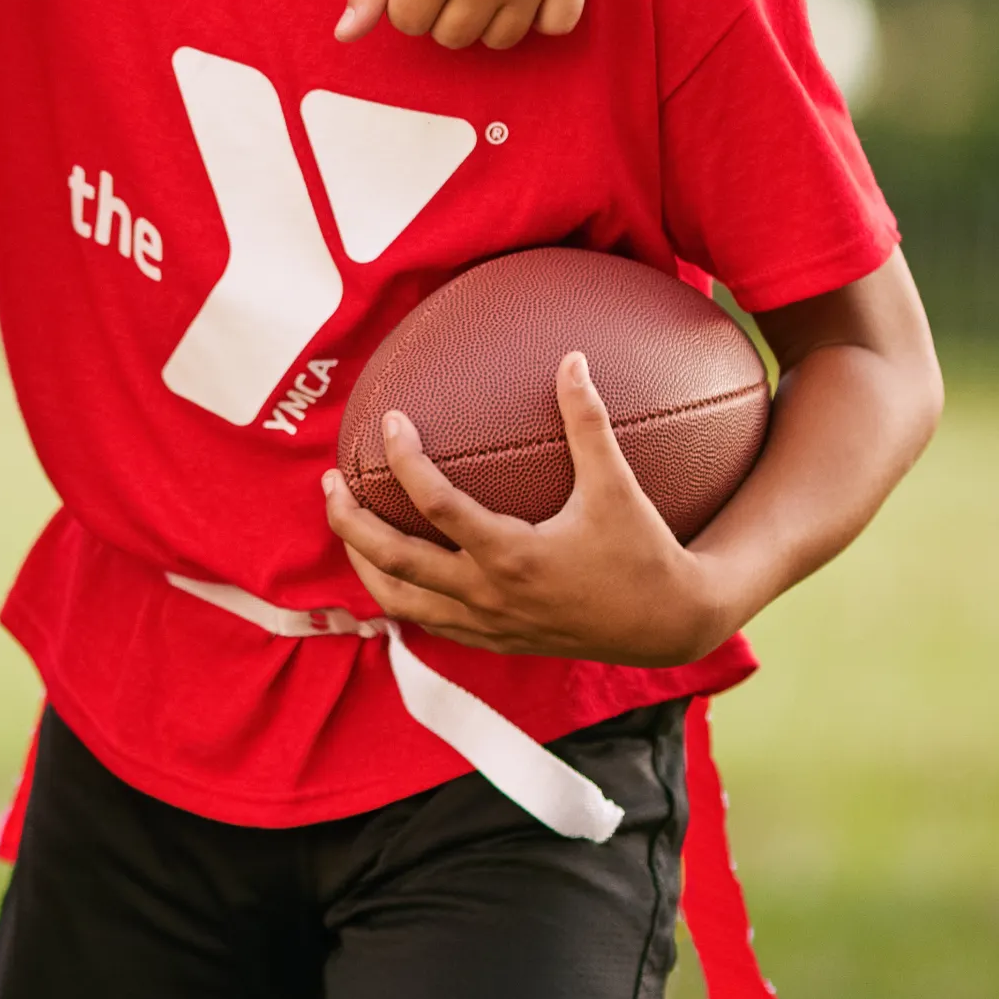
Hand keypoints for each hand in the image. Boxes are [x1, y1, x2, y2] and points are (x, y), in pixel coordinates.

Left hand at [318, 353, 741, 666]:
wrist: (668, 625)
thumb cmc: (645, 551)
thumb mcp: (618, 485)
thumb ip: (589, 421)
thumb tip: (571, 358)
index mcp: (513, 556)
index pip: (437, 506)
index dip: (406, 462)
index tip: (391, 422)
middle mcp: (489, 595)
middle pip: (394, 561)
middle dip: (350, 523)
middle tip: (330, 482)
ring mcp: (488, 624)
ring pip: (401, 600)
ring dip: (364, 563)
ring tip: (345, 523)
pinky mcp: (495, 640)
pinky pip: (429, 621)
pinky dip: (400, 593)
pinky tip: (391, 565)